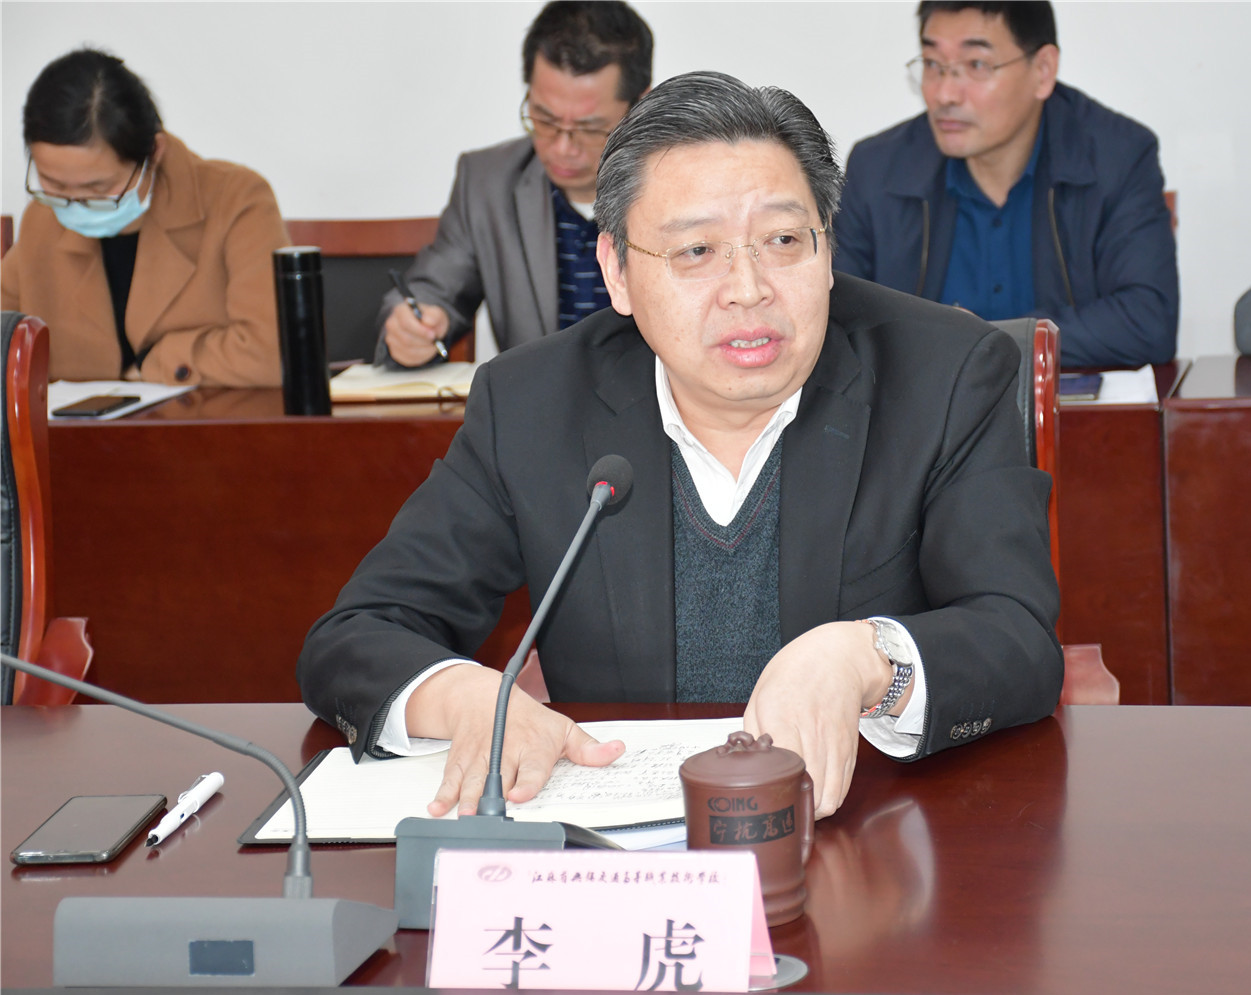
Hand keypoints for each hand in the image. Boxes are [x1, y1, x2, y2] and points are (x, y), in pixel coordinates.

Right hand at [383, 301, 449, 366]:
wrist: (428, 329)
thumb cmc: (431, 320)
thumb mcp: (437, 314)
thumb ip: (433, 315)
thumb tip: (427, 321)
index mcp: (401, 311)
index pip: (405, 322)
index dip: (419, 330)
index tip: (432, 335)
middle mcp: (392, 324)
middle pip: (406, 338)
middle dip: (423, 342)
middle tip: (435, 342)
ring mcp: (391, 339)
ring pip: (407, 350)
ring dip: (424, 350)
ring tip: (433, 346)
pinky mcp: (395, 351)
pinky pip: (407, 358)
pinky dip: (421, 357)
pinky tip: (427, 351)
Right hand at [406, 665, 625, 815]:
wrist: (484, 697)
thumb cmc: (528, 719)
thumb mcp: (563, 729)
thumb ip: (588, 749)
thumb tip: (617, 751)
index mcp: (533, 747)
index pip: (531, 768)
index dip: (526, 782)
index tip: (520, 793)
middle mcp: (505, 752)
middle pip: (498, 778)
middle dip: (492, 797)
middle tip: (487, 815)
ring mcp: (480, 757)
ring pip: (472, 780)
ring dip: (466, 799)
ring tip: (464, 815)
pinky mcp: (461, 760)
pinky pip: (450, 778)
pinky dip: (443, 793)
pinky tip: (437, 807)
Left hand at [743, 621, 894, 819]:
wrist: (837, 659)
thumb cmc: (793, 674)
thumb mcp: (760, 696)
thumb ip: (752, 732)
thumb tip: (745, 763)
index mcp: (784, 718)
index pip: (781, 769)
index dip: (772, 790)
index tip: (761, 796)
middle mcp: (813, 735)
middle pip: (809, 792)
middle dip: (792, 808)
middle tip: (777, 807)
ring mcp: (836, 745)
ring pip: (830, 799)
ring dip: (812, 810)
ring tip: (795, 805)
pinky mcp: (850, 752)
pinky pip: (842, 789)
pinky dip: (828, 800)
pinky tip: (814, 795)